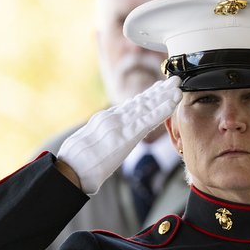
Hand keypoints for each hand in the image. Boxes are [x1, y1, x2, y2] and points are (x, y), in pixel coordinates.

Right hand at [57, 76, 180, 194]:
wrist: (72, 168)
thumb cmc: (80, 160)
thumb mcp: (94, 142)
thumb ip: (106, 135)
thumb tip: (115, 135)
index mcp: (108, 119)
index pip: (132, 105)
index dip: (148, 95)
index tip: (160, 87)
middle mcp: (115, 117)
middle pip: (141, 102)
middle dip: (159, 90)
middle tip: (175, 80)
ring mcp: (120, 125)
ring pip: (146, 107)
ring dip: (164, 96)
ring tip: (177, 87)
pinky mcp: (125, 135)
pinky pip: (147, 121)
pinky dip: (161, 110)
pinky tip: (172, 103)